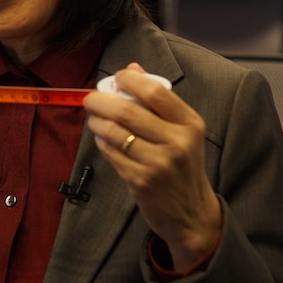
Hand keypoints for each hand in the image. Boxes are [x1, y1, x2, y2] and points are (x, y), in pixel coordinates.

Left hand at [84, 63, 221, 271]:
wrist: (191, 213)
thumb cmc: (182, 164)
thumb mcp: (182, 131)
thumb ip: (158, 100)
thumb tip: (132, 68)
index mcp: (189, 124)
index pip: (155, 92)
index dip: (129, 80)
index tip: (117, 78)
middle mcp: (177, 142)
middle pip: (127, 111)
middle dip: (100, 100)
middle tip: (90, 99)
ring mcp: (158, 163)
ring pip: (113, 132)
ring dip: (96, 122)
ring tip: (95, 120)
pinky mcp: (140, 181)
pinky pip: (110, 152)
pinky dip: (101, 142)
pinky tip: (103, 140)